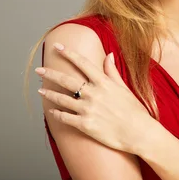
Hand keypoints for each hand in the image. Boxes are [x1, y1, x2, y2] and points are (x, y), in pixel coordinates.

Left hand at [35, 42, 152, 154]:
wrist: (139, 133)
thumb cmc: (134, 110)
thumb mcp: (124, 87)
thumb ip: (112, 71)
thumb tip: (109, 54)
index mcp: (103, 82)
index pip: (82, 63)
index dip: (68, 53)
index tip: (57, 46)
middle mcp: (93, 93)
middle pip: (66, 80)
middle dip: (50, 73)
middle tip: (39, 70)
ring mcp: (88, 109)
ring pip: (62, 99)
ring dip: (50, 94)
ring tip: (41, 91)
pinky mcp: (85, 125)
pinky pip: (66, 118)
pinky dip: (57, 114)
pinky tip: (51, 112)